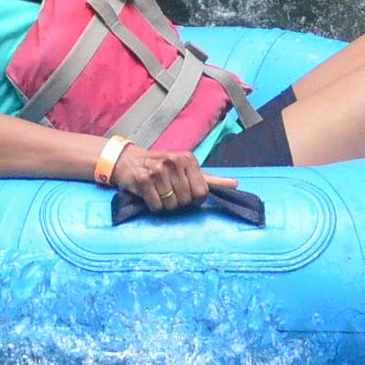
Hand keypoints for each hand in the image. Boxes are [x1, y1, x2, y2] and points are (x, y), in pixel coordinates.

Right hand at [111, 143, 238, 213]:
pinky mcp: (143, 179)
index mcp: (188, 159)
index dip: (194, 199)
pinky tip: (148, 193)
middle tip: (168, 191)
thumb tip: (235, 184)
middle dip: (177, 202)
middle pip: (186, 200)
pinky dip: (153, 205)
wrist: (128, 160)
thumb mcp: (187, 169)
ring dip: (165, 204)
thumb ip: (211, 179)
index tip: (185, 192)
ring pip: (171, 205)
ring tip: (158, 191)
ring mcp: (158, 170)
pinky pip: (156, 206)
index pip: (202, 192)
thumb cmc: (161, 167)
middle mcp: (174, 161)